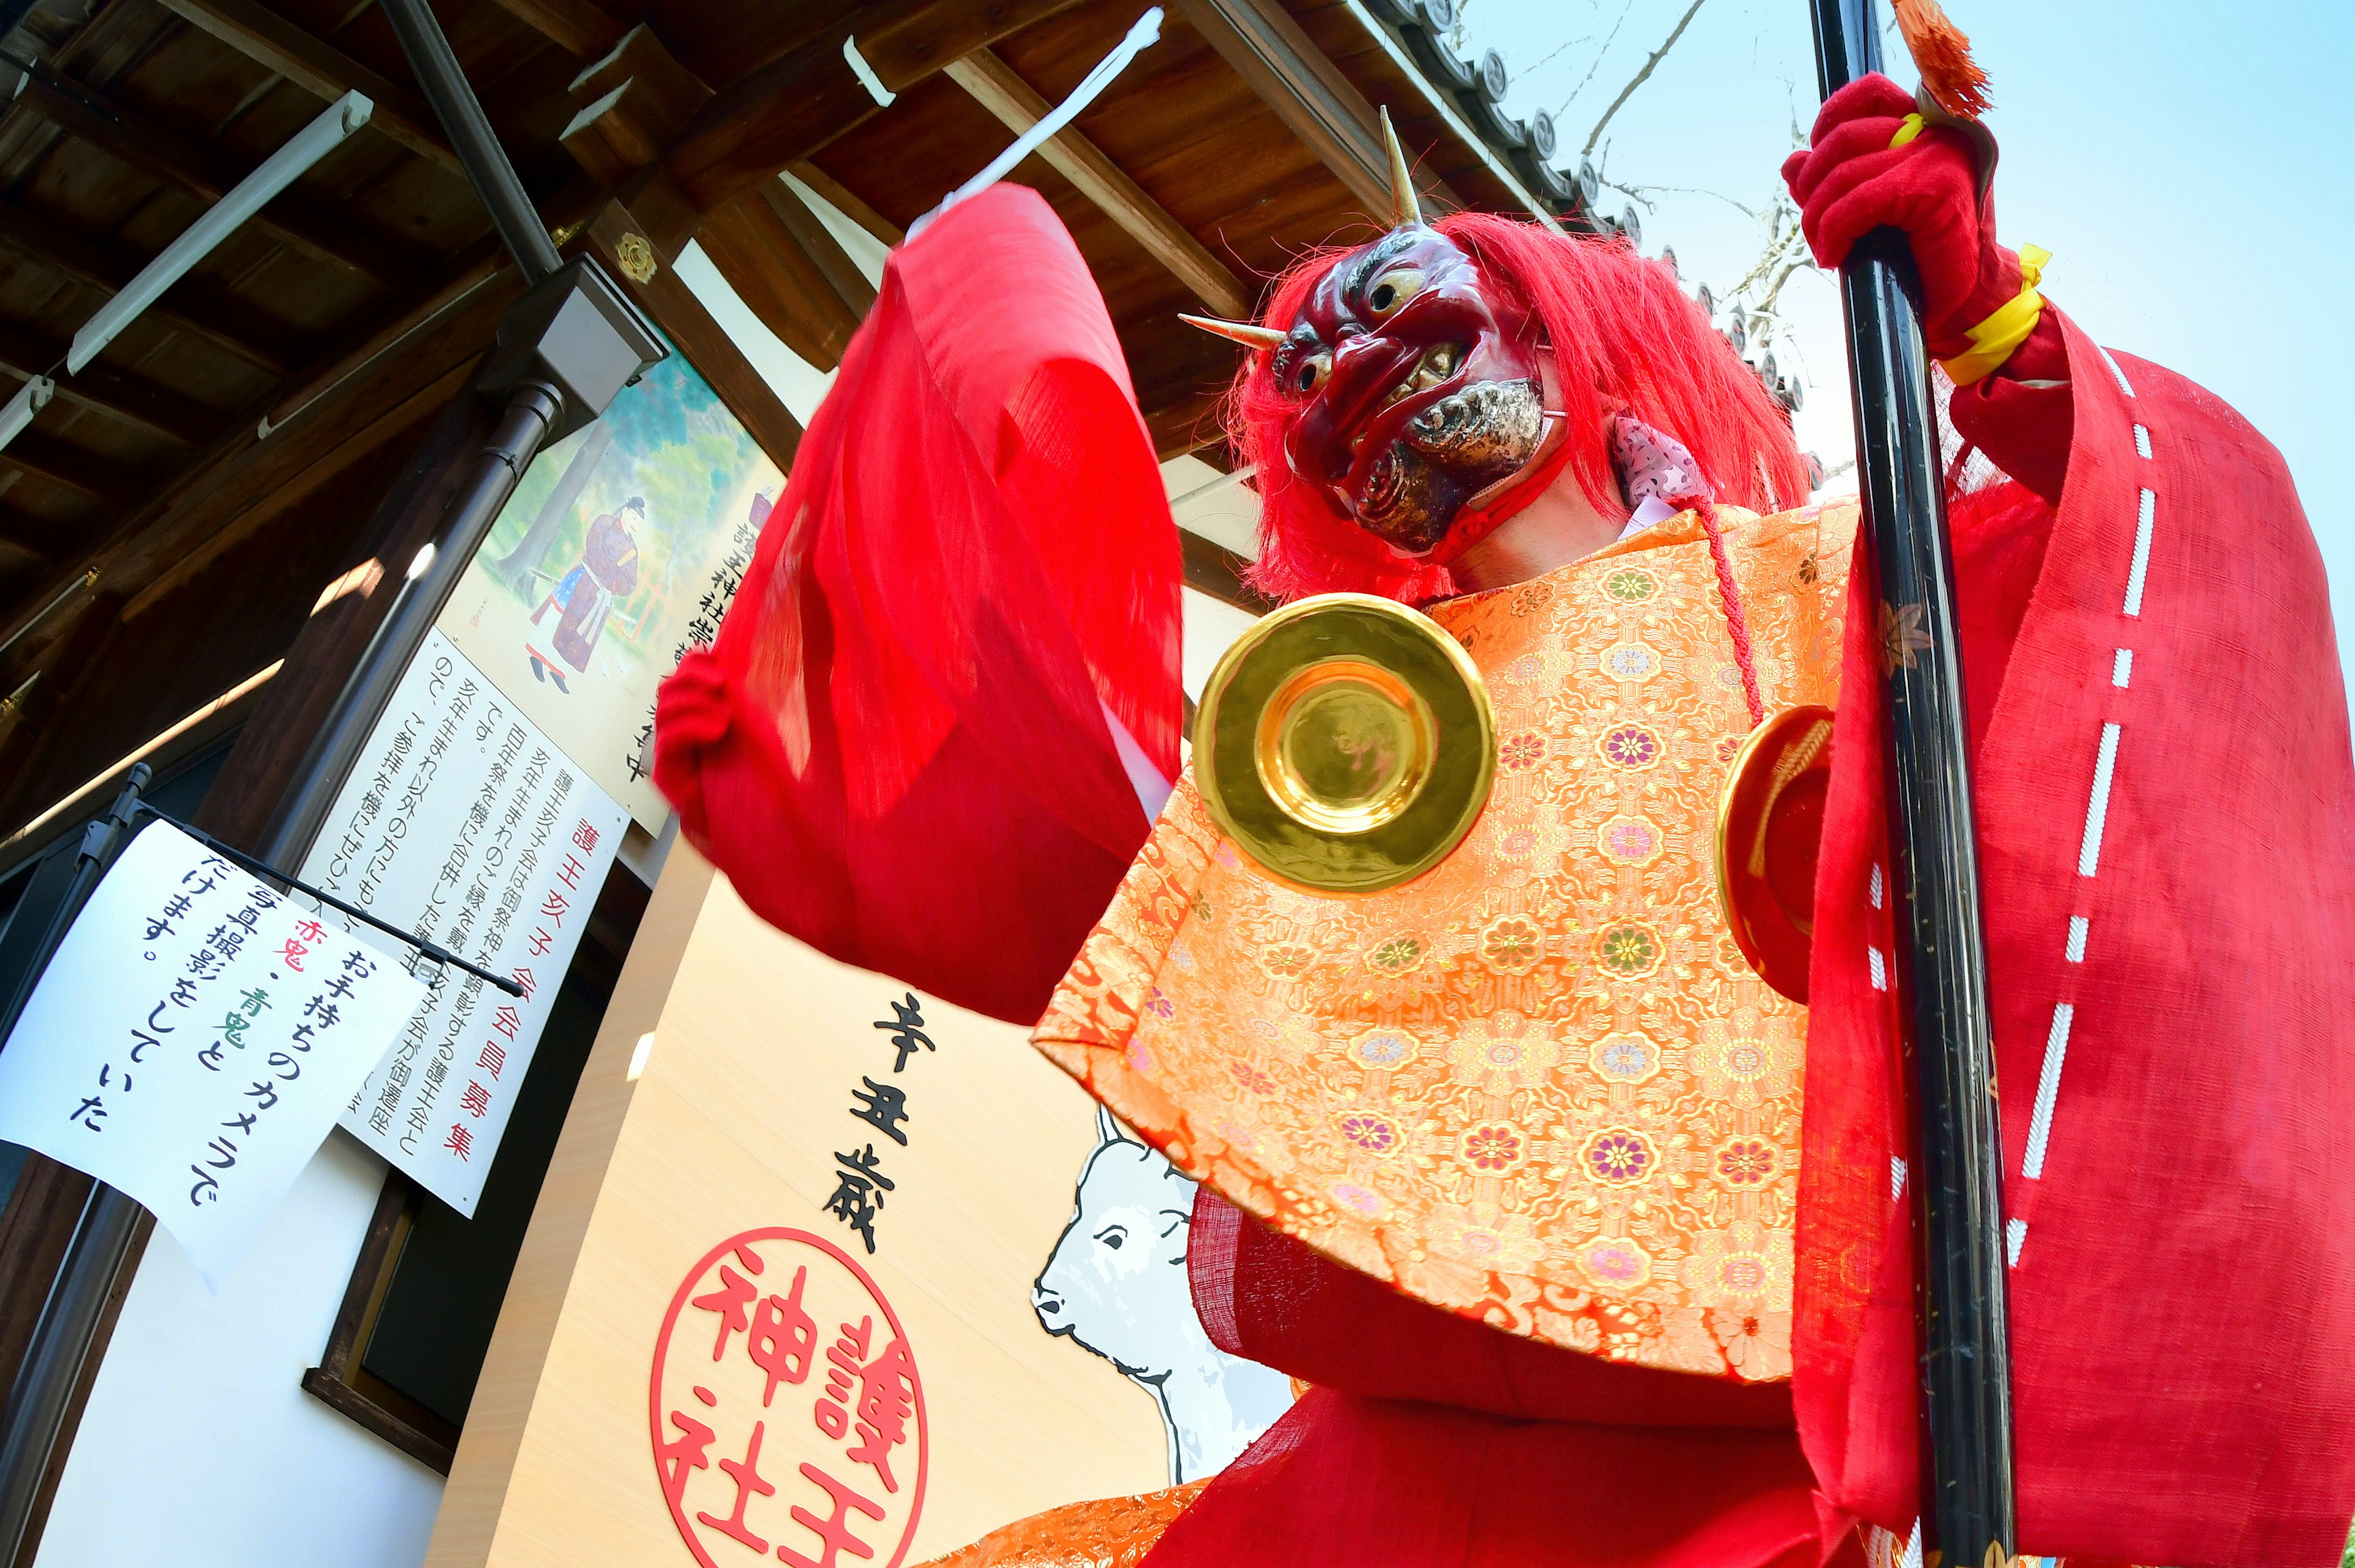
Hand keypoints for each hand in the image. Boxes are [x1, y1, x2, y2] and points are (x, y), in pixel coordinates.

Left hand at [1781, 74, 2024, 361]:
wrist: (1965, 300)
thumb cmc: (1918, 253)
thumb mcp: (1870, 207)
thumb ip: (1834, 179)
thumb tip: (1791, 162)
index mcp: (1926, 124)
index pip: (1870, 92)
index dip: (1829, 119)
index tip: (1814, 166)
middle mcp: (1936, 131)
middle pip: (1843, 137)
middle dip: (1812, 186)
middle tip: (1815, 227)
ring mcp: (1938, 156)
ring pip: (1843, 174)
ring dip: (1818, 218)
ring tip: (1824, 248)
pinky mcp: (1934, 189)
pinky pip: (1857, 203)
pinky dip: (1833, 232)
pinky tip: (1833, 256)